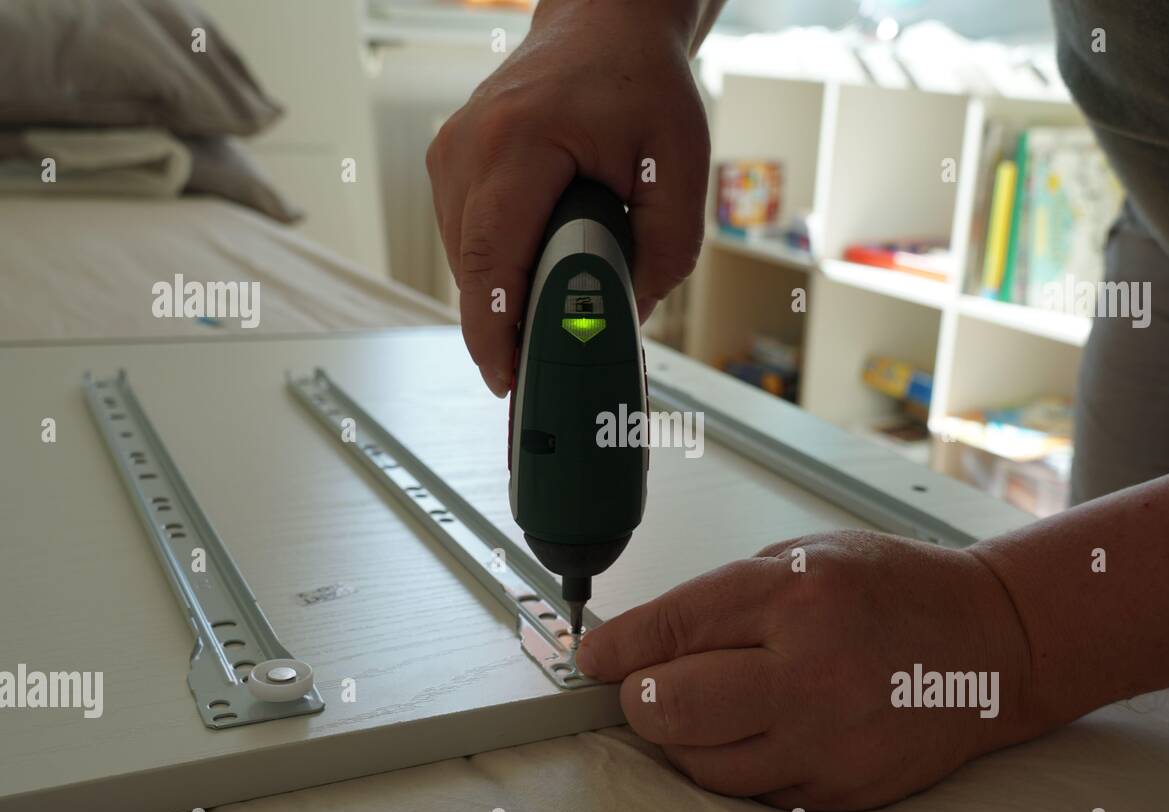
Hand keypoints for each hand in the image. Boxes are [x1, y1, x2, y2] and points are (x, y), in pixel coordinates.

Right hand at [427, 0, 710, 395]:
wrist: (605, 24)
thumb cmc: (641, 82)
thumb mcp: (680, 166)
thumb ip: (666, 250)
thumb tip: (627, 318)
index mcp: (517, 142)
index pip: (492, 259)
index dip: (496, 332)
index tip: (511, 380)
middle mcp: (467, 148)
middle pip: (474, 272)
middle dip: (512, 325)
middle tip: (556, 360)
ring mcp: (450, 156)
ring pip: (468, 263)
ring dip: (510, 294)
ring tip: (562, 297)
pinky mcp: (451, 168)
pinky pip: (469, 243)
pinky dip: (503, 268)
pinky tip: (544, 267)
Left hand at [575, 530, 1042, 809]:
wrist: (992, 641)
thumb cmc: (896, 590)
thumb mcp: (805, 555)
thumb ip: (721, 598)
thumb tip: (642, 640)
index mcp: (798, 595)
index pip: (672, 629)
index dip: (616, 647)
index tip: (595, 656)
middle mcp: (812, 671)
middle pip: (672, 709)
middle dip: (638, 699)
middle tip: (642, 686)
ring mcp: (830, 739)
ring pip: (702, 764)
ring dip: (681, 738)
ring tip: (703, 705)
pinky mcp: (844, 787)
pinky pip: (753, 790)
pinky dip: (735, 762)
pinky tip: (756, 728)